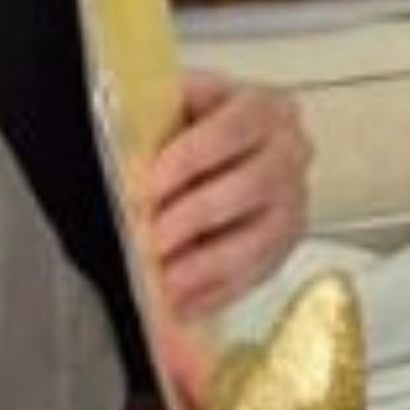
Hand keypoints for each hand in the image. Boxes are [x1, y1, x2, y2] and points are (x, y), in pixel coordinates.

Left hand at [140, 74, 309, 321]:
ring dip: (206, 263)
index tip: (146, 184)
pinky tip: (178, 301)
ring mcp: (292, 201)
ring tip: (162, 279)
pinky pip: (255, 273)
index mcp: (262, 107)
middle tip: (151, 237)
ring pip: (259, 237)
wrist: (202, 154)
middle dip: (195, 216)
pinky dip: (214, 292)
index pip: (236, 128)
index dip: (191, 157)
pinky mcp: (283, 244)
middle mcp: (289, 152)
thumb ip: (145, 120)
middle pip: (254, 184)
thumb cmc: (181, 129)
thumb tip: (117, 151)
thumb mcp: (163, 108)